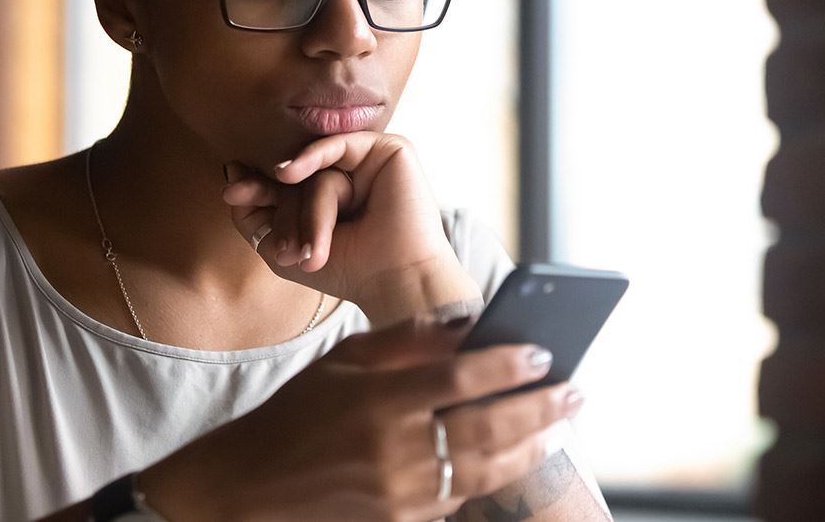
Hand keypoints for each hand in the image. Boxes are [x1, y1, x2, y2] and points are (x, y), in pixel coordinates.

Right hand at [138, 315, 583, 521]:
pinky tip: (516, 454)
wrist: (249, 488)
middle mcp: (394, 448)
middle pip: (488, 427)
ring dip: (531, 445)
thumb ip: (402, 344)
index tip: (543, 351)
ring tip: (560, 423)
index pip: (461, 378)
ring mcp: (401, 492)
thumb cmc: (295, 414)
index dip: (509, 366)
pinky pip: (461, 496)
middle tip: (575, 389)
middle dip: (541, 407)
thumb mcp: (340, 363)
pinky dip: (495, 474)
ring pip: (486, 469)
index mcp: (377, 400)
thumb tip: (463, 327)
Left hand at [223, 131, 476, 309]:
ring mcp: (369, 162)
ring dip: (306, 212)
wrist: (395, 281)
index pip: (284, 183)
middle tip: (279, 247)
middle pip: (297, 177)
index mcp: (328, 197)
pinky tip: (287, 173)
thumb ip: (251, 214)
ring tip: (306, 252)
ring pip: (318, 170)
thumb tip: (231, 169)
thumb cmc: (346, 270)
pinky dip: (310, 157)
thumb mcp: (281, 248)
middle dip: (281, 210)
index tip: (232, 194)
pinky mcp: (389, 149)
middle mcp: (348, 175)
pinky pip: (338, 144)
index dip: (255, 187)